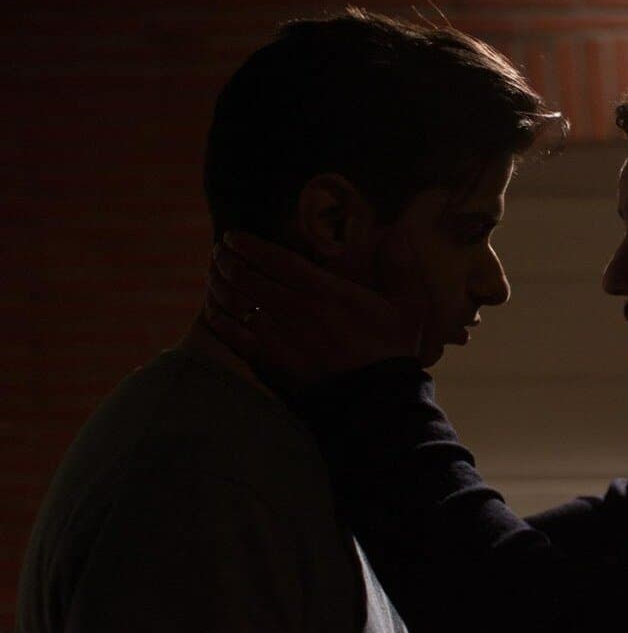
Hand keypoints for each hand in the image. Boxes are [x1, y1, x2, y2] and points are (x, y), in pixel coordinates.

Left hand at [203, 232, 428, 390]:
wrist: (377, 401)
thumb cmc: (392, 350)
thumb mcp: (409, 305)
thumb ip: (401, 266)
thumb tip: (397, 231)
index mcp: (327, 292)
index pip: (276, 260)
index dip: (249, 246)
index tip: (233, 237)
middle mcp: (297, 310)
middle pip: (248, 277)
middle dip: (228, 261)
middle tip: (219, 252)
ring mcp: (280, 337)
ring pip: (237, 303)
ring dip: (219, 285)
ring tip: (213, 275)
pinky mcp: (271, 363)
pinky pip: (234, 336)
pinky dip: (219, 320)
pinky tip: (212, 311)